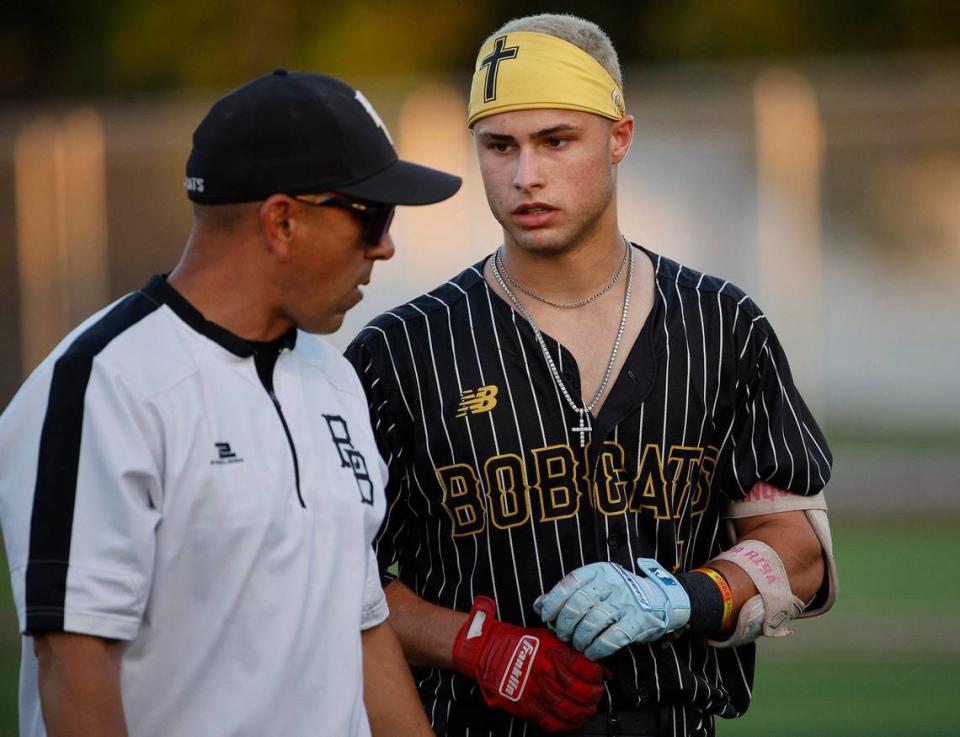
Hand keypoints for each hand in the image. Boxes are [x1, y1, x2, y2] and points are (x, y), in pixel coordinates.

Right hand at [452, 596, 604, 731]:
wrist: (488, 651)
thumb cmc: (517, 643)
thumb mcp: (547, 638)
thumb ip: (570, 651)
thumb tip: (593, 664)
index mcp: (554, 653)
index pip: (587, 668)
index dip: (599, 675)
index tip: (602, 676)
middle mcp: (548, 673)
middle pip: (583, 692)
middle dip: (595, 696)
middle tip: (596, 694)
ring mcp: (538, 692)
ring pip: (571, 710)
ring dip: (584, 713)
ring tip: (588, 710)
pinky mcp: (528, 706)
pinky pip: (552, 722)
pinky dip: (566, 726)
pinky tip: (573, 722)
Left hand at [534, 559, 690, 660]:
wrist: (659, 598)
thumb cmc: (617, 594)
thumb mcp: (594, 585)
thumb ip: (567, 593)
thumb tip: (538, 605)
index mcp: (598, 570)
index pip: (569, 583)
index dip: (553, 601)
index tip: (547, 616)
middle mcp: (611, 583)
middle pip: (578, 604)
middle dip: (566, 624)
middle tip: (563, 635)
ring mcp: (626, 602)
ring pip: (593, 622)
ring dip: (580, 638)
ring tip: (578, 644)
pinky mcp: (638, 621)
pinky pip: (612, 638)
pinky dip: (597, 648)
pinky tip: (591, 652)